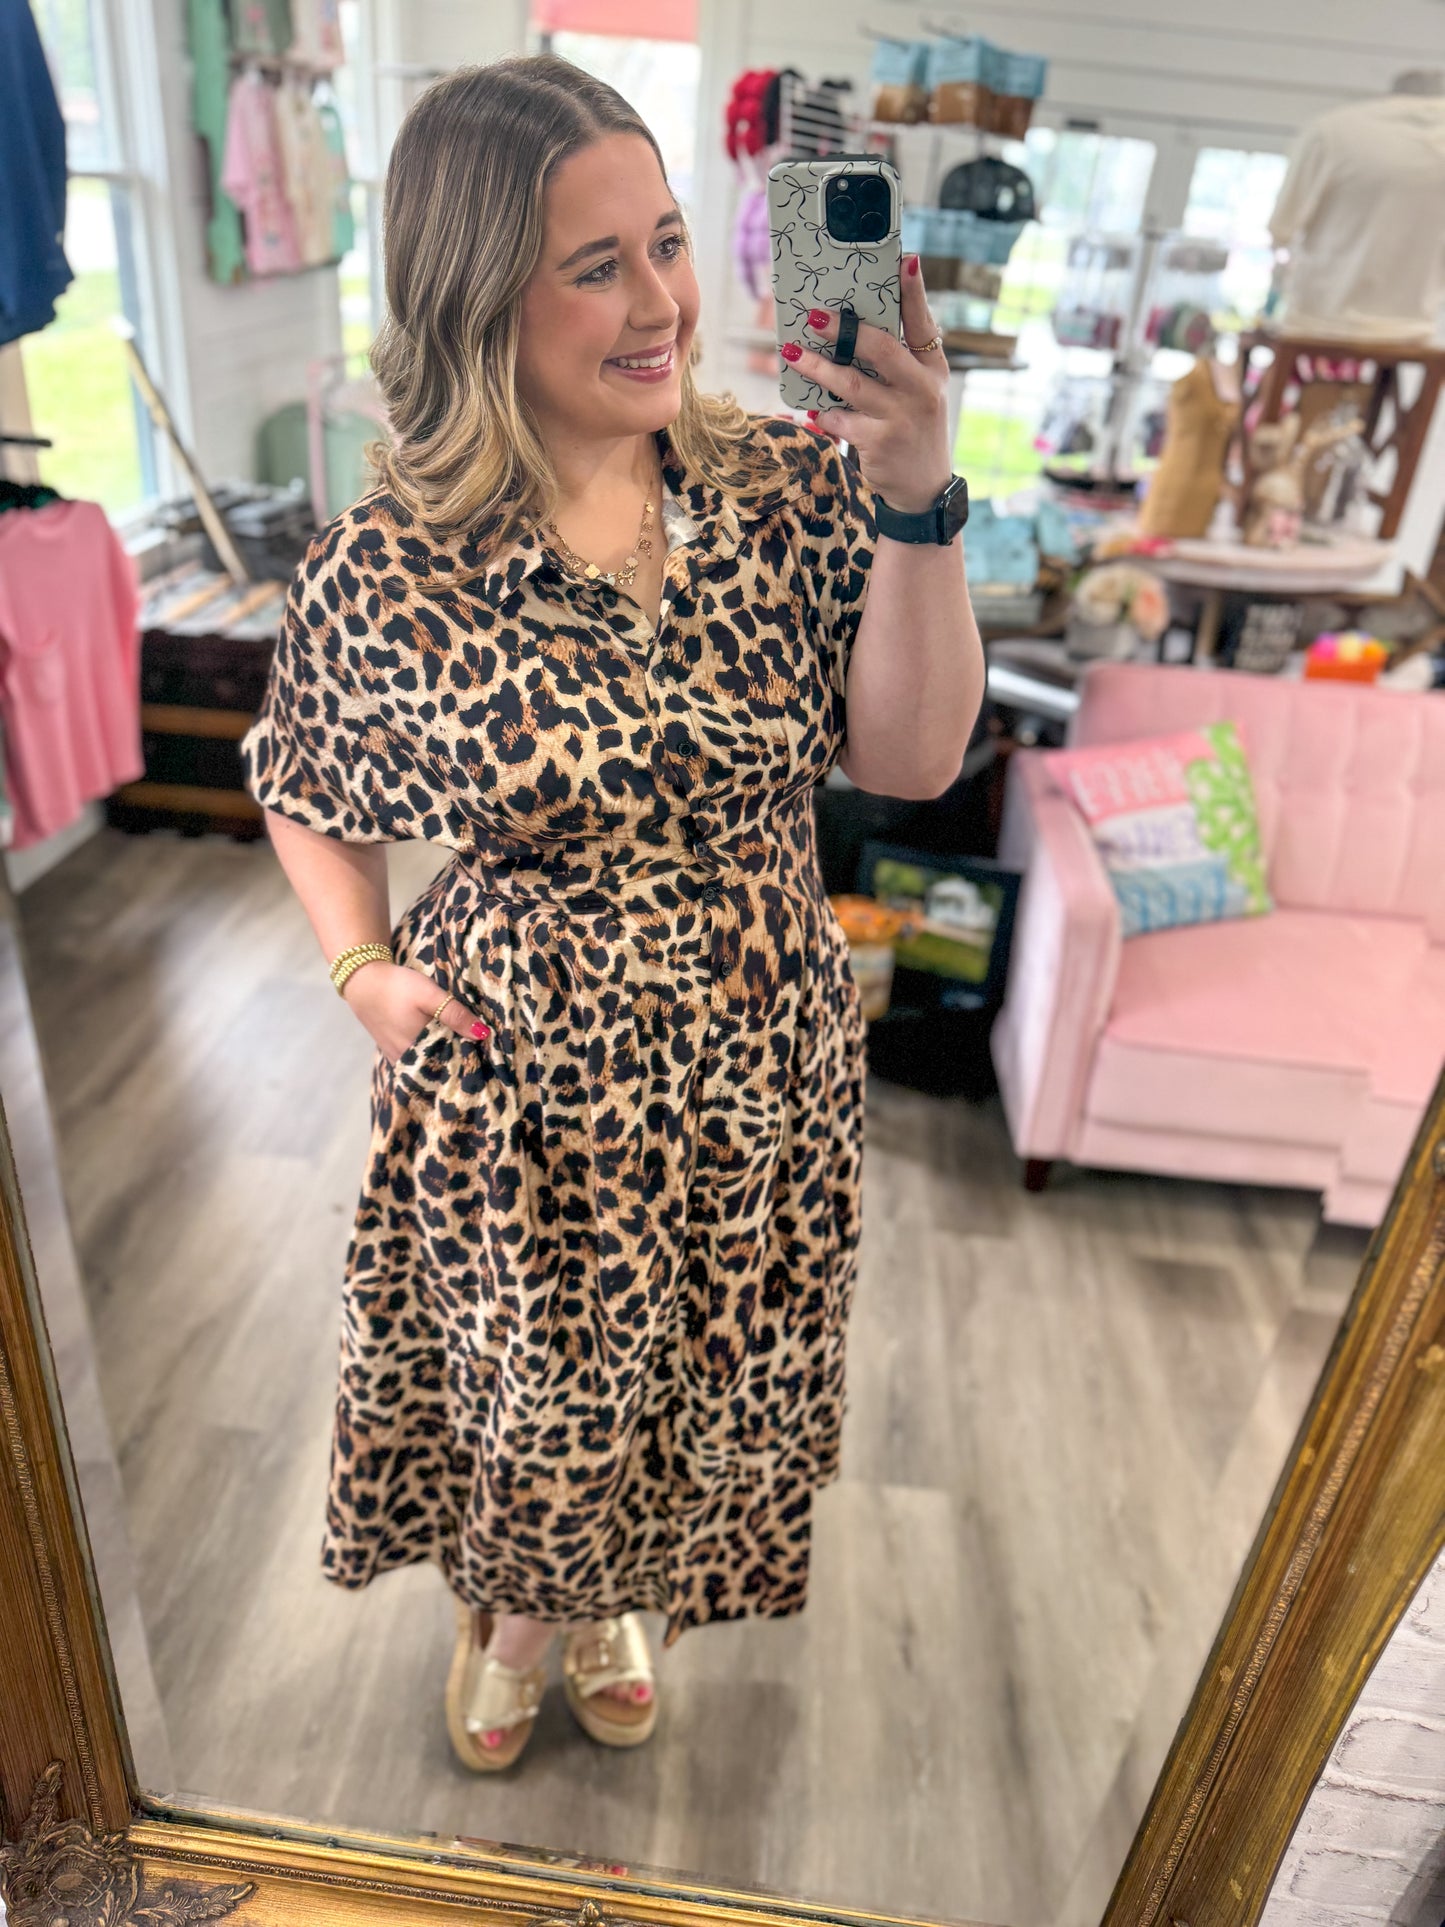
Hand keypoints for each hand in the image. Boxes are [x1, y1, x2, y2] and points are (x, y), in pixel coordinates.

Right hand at [341, 960, 486, 1064]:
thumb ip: (455, 1015)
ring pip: (427, 1064)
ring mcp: (397, 1057)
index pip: (451, 1066)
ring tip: (462, 1045)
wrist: (362, 981)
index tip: (487, 1054)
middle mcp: (407, 1060)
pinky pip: (415, 1059)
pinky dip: (429, 1054)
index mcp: (419, 1051)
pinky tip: (440, 1043)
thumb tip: (483, 1035)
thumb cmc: (397, 987)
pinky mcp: (391, 1050)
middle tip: (480, 1050)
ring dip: (443, 1057)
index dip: (470, 1060)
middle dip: (458, 1060)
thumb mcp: (430, 996)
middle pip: (439, 1067)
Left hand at [783, 255, 951, 514]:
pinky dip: (823, 412)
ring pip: (851, 384)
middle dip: (845, 330)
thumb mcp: (918, 393)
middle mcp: (921, 389)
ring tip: (791, 353)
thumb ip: (899, 362)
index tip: (904, 259)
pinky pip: (840, 419)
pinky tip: (810, 407)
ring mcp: (901, 417)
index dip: (914, 292)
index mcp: (932, 368)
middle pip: (881, 348)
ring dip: (817, 367)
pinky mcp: (880, 442)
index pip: (923, 323)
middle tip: (814, 316)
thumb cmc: (912, 430)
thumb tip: (853, 327)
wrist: (922, 490)